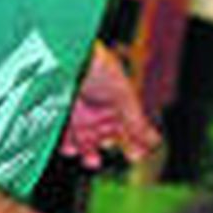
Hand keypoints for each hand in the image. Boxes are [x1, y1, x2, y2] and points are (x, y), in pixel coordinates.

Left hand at [59, 43, 161, 169]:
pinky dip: (65, 144)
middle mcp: (96, 108)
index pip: (127, 129)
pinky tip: (70, 148)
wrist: (67, 52)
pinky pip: (60, 134)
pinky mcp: (57, 112)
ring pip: (82, 140)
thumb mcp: (124, 95)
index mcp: (116, 101)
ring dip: (86, 152)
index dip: (132, 144)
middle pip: (104, 137)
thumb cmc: (98, 66)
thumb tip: (155, 143)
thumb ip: (136, 122)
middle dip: (108, 149)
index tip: (136, 155)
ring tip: (91, 159)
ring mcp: (76, 111)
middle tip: (106, 159)